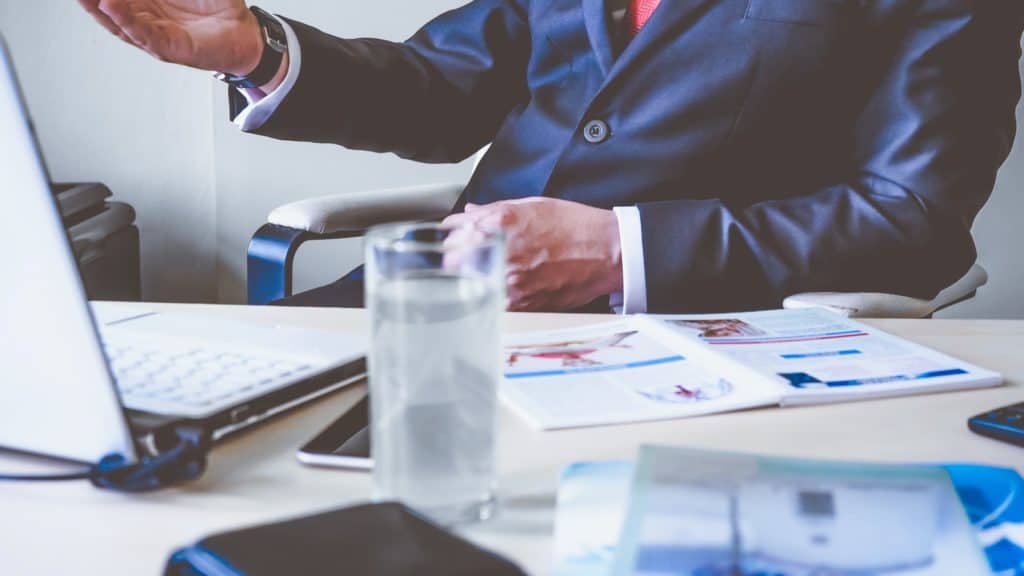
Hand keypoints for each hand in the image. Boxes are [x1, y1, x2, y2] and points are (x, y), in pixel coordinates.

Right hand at [77, 0, 263, 75]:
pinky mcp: (170, 48)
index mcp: (148, 2)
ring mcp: (156, 35)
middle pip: (109, 7)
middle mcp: (147, 18)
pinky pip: (144, 34)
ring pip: (120, 22)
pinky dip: (126, 21)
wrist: (246, 32)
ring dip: (99, 7)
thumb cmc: (218, 7)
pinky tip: (111, 7)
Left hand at [443, 198, 623, 311]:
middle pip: (454, 262)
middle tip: (459, 258)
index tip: (451, 236)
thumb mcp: (534, 205)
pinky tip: (499, 288)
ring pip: (470, 286)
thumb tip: (471, 213)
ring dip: (470, 280)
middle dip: (454, 258)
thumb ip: (495, 209)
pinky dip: (490, 296)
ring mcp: (511, 281)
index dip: (451, 234)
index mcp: (502, 224)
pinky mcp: (523, 304)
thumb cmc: (576, 227)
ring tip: (481, 274)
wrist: (607, 252)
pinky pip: (492, 302)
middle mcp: (503, 253)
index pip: (455, 231)